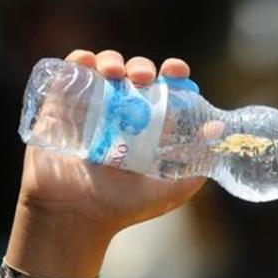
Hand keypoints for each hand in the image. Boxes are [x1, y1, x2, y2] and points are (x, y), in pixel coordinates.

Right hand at [7, 49, 206, 277]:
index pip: (164, 88)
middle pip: (134, 74)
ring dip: (112, 60)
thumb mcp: (172, 190)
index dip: (173, 74)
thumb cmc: (123, 209)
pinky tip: (87, 63)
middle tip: (144, 77)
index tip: (176, 71)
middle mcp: (119, 113)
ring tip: (115, 73)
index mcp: (147, 126)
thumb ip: (198, 163)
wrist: (75, 218)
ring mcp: (89, 109)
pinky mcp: (59, 108)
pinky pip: (68, 75)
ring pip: (103, 68)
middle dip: (142, 66)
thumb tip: (219, 131)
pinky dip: (78, 61)